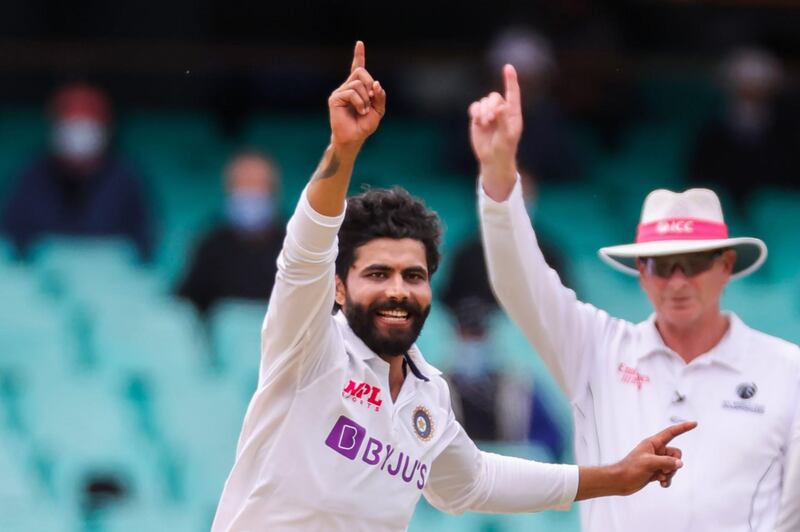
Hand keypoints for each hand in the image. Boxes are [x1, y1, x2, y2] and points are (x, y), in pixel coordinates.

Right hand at [328, 40, 385, 152]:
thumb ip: (380, 97)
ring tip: (364, 111)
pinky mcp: (335, 98)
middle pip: (361, 72)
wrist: (354, 138)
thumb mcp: (378, 110)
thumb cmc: (364, 126)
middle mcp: (347, 87)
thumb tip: (377, 84)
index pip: (357, 68)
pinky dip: (360, 102)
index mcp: (357, 88)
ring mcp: (340, 92)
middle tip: (371, 99)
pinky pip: (351, 92)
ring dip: (366, 98)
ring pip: (358, 83)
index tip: (360, 43)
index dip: (359, 55)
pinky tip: (360, 111)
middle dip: (370, 85)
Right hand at [469, 64, 522, 198]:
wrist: (492, 158)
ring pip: (483, 101)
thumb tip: (500, 106)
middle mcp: (501, 110)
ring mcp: (489, 113)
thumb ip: (503, 120)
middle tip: (490, 119)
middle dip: (491, 106)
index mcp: (513, 112)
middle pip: (494, 97)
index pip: (513, 93)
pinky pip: (474, 107)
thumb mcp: (507, 135)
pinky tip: (476, 119)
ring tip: (484, 123)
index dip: (510, 80)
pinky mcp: (478, 118)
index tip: (508, 67)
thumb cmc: (504, 148)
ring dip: (483, 111)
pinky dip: (474, 111)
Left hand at [613, 421, 696, 494]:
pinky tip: (662, 484)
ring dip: (669, 474)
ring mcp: (656, 461)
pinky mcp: (655, 471)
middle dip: (673, 464)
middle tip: (662, 470)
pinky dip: (667, 480)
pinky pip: (668, 474)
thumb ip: (666, 462)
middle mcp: (656, 451)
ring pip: (673, 466)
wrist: (620, 481)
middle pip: (676, 454)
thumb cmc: (630, 468)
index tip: (694, 423)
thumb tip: (680, 464)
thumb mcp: (649, 463)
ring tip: (658, 477)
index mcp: (653, 443)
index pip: (671, 433)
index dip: (683, 428)